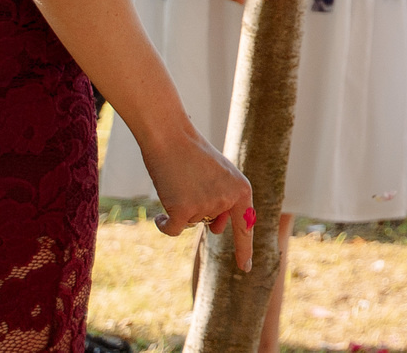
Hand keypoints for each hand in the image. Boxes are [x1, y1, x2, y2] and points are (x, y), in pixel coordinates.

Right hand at [141, 127, 253, 271]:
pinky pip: (172, 229)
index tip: (246, 269)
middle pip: (210, 223)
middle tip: (191, 183)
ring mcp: (207, 206)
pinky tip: (159, 210)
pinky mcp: (184, 210)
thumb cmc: (193, 156)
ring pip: (189, 223)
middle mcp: (229, 199)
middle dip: (198, 210)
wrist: (171, 138)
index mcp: (242, 190)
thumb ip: (223, 201)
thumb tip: (217, 230)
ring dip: (180, 208)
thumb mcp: (218, 177)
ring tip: (180, 182)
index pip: (245, 226)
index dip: (245, 249)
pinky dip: (163, 223)